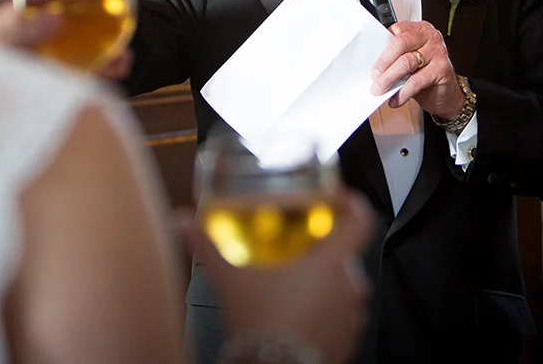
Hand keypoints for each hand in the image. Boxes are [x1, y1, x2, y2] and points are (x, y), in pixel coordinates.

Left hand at [0, 2, 133, 80]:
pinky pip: (85, 71)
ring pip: (85, 46)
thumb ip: (22, 30)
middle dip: (101, 18)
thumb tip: (56, 17)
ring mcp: (50, 56)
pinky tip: (118, 70)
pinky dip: (103, 70)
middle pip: (76, 20)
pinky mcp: (58, 78)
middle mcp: (39, 33)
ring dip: (108, 48)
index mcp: (22, 18)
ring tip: (124, 56)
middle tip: (122, 16)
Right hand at [179, 188, 374, 363]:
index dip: (352, 205)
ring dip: (326, 286)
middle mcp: (348, 289)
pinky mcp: (347, 343)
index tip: (339, 200)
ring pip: (345, 290)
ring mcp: (350, 319)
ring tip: (294, 289)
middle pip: (346, 257)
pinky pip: (342, 319)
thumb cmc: (260, 328)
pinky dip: (325, 314)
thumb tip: (183, 223)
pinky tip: (296, 317)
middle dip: (324, 254)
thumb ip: (206, 247)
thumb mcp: (229, 281)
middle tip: (298, 254)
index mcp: (329, 265)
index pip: (360, 222)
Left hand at [369, 21, 464, 119]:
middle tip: (373, 76)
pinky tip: (396, 99)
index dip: (379, 46)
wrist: (446, 93)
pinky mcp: (443, 69)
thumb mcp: (407, 62)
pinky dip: (403, 92)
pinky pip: (417, 80)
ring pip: (407, 62)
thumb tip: (372, 66)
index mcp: (418, 29)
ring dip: (389, 78)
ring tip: (380, 89)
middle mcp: (429, 36)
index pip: (395, 31)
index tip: (367, 60)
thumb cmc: (423, 74)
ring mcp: (438, 51)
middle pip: (400, 44)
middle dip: (383, 62)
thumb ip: (393, 57)